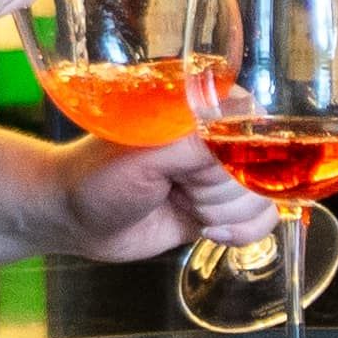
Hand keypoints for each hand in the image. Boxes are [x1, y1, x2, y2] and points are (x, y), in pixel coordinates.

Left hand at [40, 135, 265, 261]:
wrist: (74, 219)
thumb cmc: (98, 176)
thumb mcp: (143, 156)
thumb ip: (195, 144)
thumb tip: (246, 137)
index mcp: (204, 105)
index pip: (255, 127)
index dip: (233, 159)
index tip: (194, 172)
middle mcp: (220, 136)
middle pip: (263, 170)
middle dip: (219, 192)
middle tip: (175, 188)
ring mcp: (223, 174)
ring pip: (263, 199)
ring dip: (222, 213)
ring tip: (181, 203)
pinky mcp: (222, 207)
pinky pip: (261, 220)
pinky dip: (238, 232)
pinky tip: (204, 228)